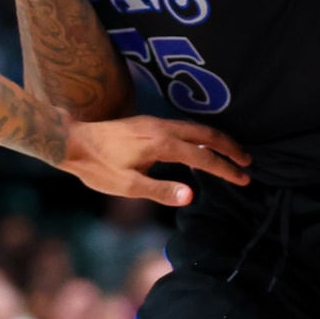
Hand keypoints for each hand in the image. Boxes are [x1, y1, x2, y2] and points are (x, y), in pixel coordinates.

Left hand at [62, 116, 251, 206]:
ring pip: (195, 127)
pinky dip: (201, 135)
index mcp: (161, 144)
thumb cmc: (98, 167)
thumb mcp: (128, 186)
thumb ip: (161, 191)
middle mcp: (162, 128)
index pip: (203, 157)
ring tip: (231, 153)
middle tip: (248, 162)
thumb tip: (192, 195)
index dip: (225, 169)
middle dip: (229, 148)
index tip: (243, 179)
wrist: (72, 140)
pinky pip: (183, 126)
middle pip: (206, 134)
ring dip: (216, 140)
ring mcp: (155, 123)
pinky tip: (199, 145)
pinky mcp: (147, 123)